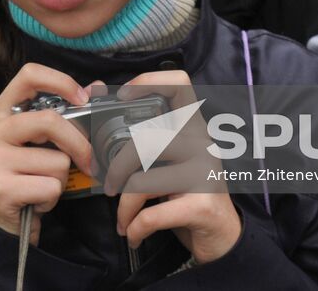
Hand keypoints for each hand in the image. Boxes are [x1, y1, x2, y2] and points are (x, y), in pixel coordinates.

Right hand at [0, 63, 94, 241]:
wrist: (7, 219)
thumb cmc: (28, 174)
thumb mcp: (44, 141)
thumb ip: (69, 113)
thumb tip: (98, 87)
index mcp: (1, 111)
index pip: (29, 75)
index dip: (61, 82)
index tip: (83, 99)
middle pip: (49, 121)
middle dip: (78, 145)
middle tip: (89, 162)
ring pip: (57, 161)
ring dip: (61, 179)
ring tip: (43, 184)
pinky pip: (50, 187)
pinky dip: (53, 198)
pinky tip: (36, 200)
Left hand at [107, 70, 242, 264]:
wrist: (222, 236)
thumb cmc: (186, 192)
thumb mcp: (165, 158)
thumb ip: (136, 129)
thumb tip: (96, 88)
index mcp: (192, 127)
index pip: (179, 83)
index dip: (148, 82)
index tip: (123, 96)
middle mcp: (202, 143)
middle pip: (144, 141)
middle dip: (115, 169)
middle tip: (108, 187)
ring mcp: (205, 174)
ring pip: (142, 181)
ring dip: (123, 207)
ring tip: (122, 219)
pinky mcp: (202, 206)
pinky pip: (152, 215)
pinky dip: (135, 229)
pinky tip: (134, 235)